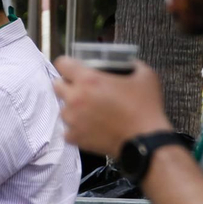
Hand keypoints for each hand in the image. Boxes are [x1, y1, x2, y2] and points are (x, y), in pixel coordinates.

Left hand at [52, 57, 172, 156]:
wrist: (146, 140)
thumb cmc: (146, 107)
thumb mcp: (145, 76)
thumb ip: (131, 65)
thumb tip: (128, 62)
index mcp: (88, 80)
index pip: (62, 63)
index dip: (68, 64)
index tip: (74, 69)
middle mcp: (75, 98)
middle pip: (57, 85)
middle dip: (67, 85)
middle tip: (83, 89)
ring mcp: (72, 119)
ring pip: (63, 108)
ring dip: (72, 108)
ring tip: (90, 111)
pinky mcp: (74, 136)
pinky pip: (68, 129)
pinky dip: (77, 128)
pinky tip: (90, 127)